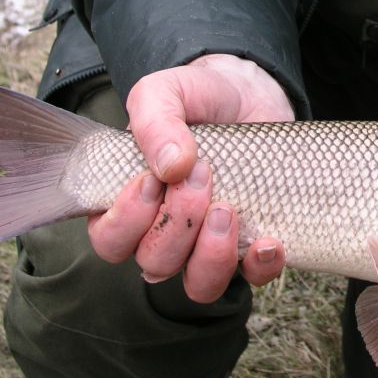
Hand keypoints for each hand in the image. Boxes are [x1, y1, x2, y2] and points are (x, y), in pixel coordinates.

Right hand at [86, 54, 292, 302]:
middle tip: (200, 176)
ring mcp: (209, 242)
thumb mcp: (166, 91)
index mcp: (130, 203)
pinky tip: (268, 240)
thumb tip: (170, 165)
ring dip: (211, 254)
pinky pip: (252, 277)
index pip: (110, 240)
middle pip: (154, 263)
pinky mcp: (251, 242)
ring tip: (228, 208)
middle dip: (176, 224)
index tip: (151, 180)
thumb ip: (153, 119)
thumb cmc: (197, 97)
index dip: (126, 221)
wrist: (251, 93)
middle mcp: (166, 232)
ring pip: (199, 285)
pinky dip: (259, 266)